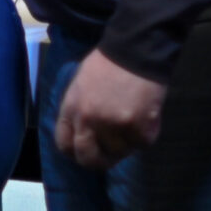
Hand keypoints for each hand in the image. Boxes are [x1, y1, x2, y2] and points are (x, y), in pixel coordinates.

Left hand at [54, 48, 166, 169]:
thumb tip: (82, 135)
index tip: (85, 151)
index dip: (75, 152)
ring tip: (131, 122)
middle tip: (110, 154)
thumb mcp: (80, 85)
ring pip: (119, 153)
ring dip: (126, 144)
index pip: (64, 145)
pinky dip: (144, 135)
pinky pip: (141, 144)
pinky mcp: (139, 128)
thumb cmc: (107, 64)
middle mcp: (89, 121)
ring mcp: (114, 126)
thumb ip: (78, 111)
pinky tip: (145, 116)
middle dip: (99, 160)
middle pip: (89, 159)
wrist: (136, 50)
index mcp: (71, 109)